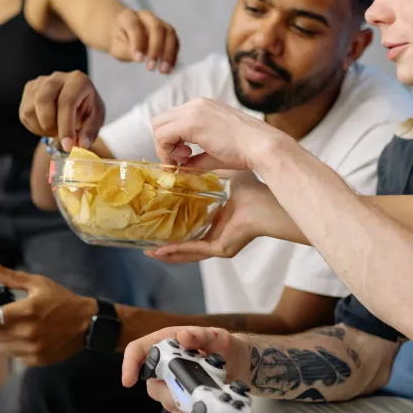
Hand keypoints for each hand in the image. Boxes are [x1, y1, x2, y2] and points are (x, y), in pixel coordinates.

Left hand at [0, 259, 97, 366]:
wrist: (87, 323)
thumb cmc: (61, 300)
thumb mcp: (37, 283)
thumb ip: (9, 277)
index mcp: (25, 311)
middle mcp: (27, 332)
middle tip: (4, 316)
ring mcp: (32, 348)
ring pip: (1, 346)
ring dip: (2, 336)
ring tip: (19, 326)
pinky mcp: (36, 360)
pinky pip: (14, 355)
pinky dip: (14, 346)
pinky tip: (29, 336)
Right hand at [19, 71, 104, 152]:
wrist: (76, 100)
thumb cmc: (87, 109)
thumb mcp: (96, 119)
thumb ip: (89, 132)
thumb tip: (80, 144)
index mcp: (78, 80)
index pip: (67, 101)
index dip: (66, 126)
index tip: (68, 146)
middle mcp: (56, 78)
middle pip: (43, 100)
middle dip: (49, 125)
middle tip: (60, 138)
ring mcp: (39, 82)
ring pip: (30, 109)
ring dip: (42, 128)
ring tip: (57, 130)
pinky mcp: (28, 91)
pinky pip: (25, 114)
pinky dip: (35, 127)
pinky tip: (48, 126)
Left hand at [109, 8, 178, 73]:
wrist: (124, 33)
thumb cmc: (120, 40)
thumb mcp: (117, 47)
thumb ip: (126, 51)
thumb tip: (141, 57)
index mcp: (129, 17)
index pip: (135, 26)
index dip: (137, 43)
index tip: (138, 60)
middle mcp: (146, 16)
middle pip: (156, 27)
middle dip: (155, 48)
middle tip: (151, 67)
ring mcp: (159, 22)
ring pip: (169, 33)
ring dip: (169, 53)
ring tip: (164, 70)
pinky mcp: (167, 31)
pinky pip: (174, 41)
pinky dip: (173, 55)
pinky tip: (169, 68)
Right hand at [121, 326, 251, 412]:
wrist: (241, 364)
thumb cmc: (225, 345)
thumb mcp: (217, 337)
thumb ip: (201, 335)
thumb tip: (182, 337)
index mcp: (167, 341)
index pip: (138, 350)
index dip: (130, 364)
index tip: (129, 381)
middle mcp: (166, 362)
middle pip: (150, 381)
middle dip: (166, 389)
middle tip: (189, 388)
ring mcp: (173, 381)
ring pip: (163, 398)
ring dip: (181, 400)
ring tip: (203, 391)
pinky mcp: (182, 396)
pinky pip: (177, 409)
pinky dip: (189, 409)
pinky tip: (203, 401)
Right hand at [146, 171, 284, 262]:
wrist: (265, 202)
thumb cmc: (252, 190)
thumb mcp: (224, 178)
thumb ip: (208, 171)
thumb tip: (190, 159)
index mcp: (218, 221)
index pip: (192, 227)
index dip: (174, 226)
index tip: (157, 221)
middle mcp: (217, 236)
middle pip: (186, 244)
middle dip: (166, 244)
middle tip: (147, 242)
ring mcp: (219, 244)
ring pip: (187, 252)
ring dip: (168, 253)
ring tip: (149, 251)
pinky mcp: (220, 248)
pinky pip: (194, 251)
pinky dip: (177, 251)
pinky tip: (162, 251)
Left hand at [151, 98, 286, 170]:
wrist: (261, 146)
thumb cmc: (245, 151)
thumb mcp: (214, 153)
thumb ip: (195, 159)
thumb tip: (180, 169)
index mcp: (203, 107)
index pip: (172, 120)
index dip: (171, 142)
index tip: (182, 159)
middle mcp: (196, 104)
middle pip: (160, 121)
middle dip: (163, 144)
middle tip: (179, 160)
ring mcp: (193, 110)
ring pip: (158, 125)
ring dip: (165, 147)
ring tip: (185, 159)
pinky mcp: (192, 121)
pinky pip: (163, 134)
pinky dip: (167, 149)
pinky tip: (186, 157)